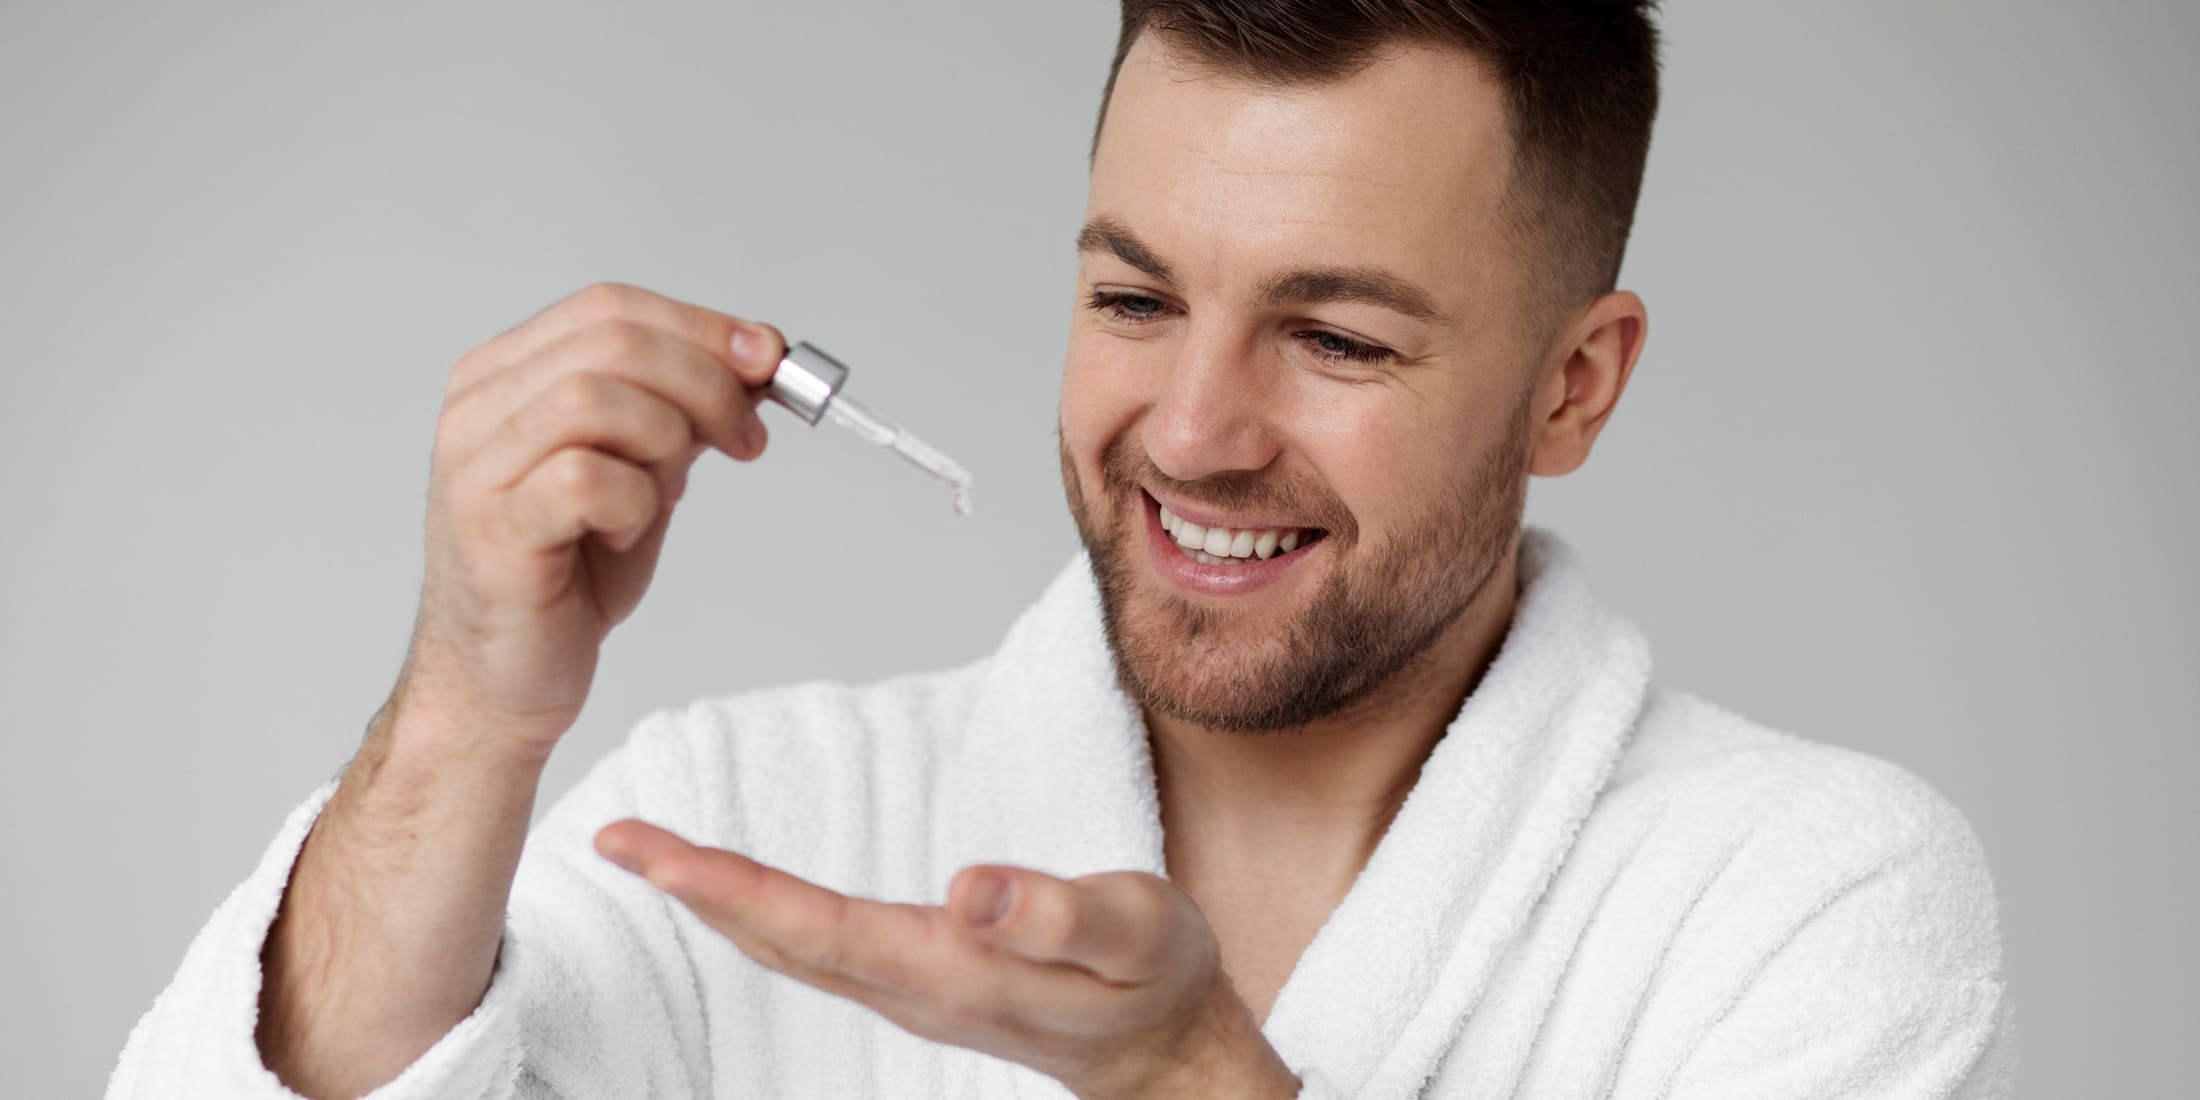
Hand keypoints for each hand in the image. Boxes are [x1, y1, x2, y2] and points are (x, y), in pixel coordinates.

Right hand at [398, 282, 786, 756]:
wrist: (506, 677)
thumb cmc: (569, 574)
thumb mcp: (644, 469)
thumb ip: (683, 409)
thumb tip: (758, 356)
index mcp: (507, 375)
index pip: (611, 307)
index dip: (702, 327)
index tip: (767, 360)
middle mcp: (478, 408)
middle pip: (613, 340)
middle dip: (707, 383)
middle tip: (746, 439)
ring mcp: (476, 467)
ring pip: (597, 398)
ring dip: (666, 444)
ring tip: (662, 496)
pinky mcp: (491, 528)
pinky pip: (585, 480)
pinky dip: (633, 504)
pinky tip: (620, 535)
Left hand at [594, 822, 1301, 1099]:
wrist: (1167, 1052)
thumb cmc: (1155, 982)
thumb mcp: (1134, 935)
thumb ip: (1058, 916)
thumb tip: (968, 890)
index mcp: (951, 973)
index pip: (816, 927)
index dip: (727, 887)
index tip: (650, 850)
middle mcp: (912, 988)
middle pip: (780, 940)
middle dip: (691, 887)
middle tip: (614, 834)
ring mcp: (910, 991)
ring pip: (790, 947)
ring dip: (715, 899)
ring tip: (651, 852)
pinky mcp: (918, 980)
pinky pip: (816, 947)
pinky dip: (760, 911)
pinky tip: (735, 890)